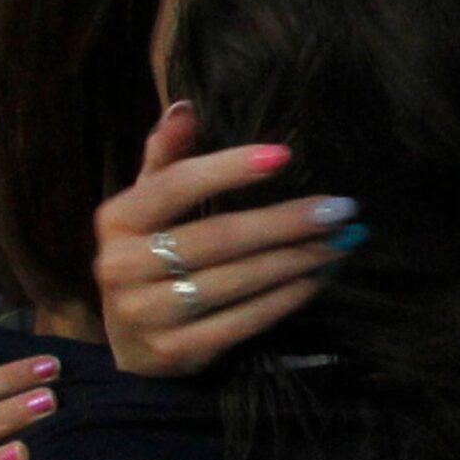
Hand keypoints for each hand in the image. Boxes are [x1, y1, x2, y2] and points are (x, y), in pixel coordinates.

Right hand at [92, 100, 362, 376]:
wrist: (129, 344)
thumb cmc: (147, 257)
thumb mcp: (145, 206)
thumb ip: (165, 158)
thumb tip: (185, 107)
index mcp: (118, 220)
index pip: (176, 186)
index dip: (229, 169)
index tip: (285, 156)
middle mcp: (122, 267)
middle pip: (218, 238)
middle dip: (286, 221)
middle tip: (341, 209)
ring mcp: (147, 314)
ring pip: (237, 281)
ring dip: (297, 259)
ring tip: (341, 242)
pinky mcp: (175, 352)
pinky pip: (242, 321)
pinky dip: (285, 299)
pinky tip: (317, 279)